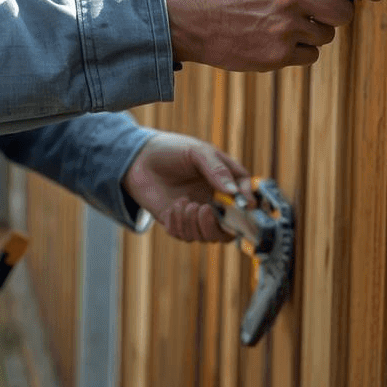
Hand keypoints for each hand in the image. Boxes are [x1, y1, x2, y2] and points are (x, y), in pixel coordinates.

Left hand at [122, 131, 250, 242]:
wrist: (138, 160)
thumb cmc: (172, 150)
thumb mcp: (197, 152)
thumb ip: (217, 170)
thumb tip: (234, 192)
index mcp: (225, 182)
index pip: (246, 200)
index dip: (249, 207)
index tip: (245, 206)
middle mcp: (214, 201)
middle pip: (229, 229)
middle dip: (217, 225)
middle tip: (204, 210)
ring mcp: (196, 214)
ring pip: (207, 236)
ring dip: (195, 223)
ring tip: (183, 203)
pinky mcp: (178, 223)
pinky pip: (185, 236)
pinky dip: (179, 224)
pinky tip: (172, 207)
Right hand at [163, 0, 385, 70]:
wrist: (185, 17)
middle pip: (344, 13)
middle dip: (338, 14)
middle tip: (323, 12)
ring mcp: (285, 28)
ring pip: (325, 37)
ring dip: (313, 33)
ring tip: (283, 24)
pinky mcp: (276, 55)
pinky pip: (308, 56)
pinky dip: (297, 51)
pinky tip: (273, 39)